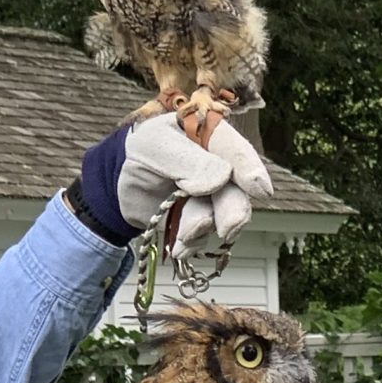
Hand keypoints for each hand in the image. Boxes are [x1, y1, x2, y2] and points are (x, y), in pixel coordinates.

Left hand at [123, 110, 273, 250]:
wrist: (122, 182)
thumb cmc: (142, 152)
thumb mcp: (156, 146)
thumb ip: (188, 160)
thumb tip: (221, 179)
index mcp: (212, 135)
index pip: (235, 150)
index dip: (249, 169)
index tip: (259, 190)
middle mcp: (222, 166)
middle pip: (237, 190)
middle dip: (232, 212)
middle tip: (228, 229)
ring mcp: (215, 195)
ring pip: (222, 217)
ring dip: (203, 229)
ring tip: (184, 235)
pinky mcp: (203, 220)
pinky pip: (206, 236)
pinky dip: (193, 244)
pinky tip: (180, 247)